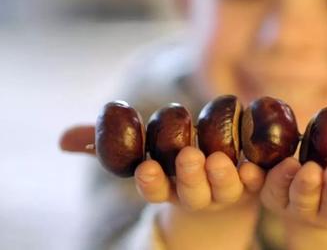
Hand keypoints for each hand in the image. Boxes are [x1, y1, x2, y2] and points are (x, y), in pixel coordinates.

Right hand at [60, 125, 265, 211]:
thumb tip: (62, 140)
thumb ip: (104, 145)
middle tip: (187, 157)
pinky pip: (257, 181)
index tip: (146, 168)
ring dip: (222, 176)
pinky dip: (256, 175)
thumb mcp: (142, 153)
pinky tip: (253, 165)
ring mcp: (227, 190)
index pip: (155, 189)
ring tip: (220, 160)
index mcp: (169, 186)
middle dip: (189, 176)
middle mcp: (197, 192)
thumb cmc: (174, 166)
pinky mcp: (253, 182)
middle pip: (192, 190)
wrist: (223, 192)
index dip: (150, 181)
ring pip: (224, 188)